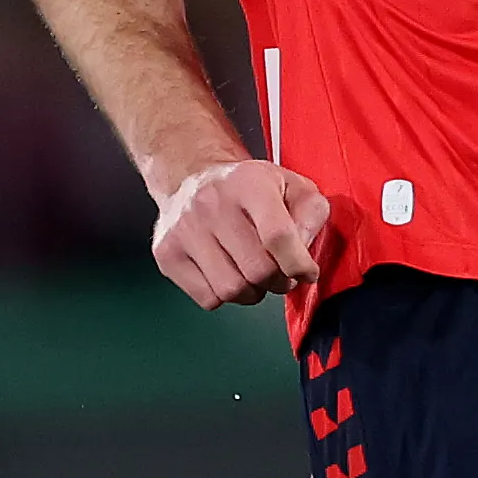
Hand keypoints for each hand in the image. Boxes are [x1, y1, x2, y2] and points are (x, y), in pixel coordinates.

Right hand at [150, 156, 327, 307]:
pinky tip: (227, 274)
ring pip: (232, 290)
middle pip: (258, 270)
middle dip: (279, 281)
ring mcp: (184, 229)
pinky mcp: (166, 253)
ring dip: (252, 292)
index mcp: (249, 183)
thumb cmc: (248, 189)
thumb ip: (311, 215)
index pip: (278, 237)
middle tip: (280, 274)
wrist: (192, 178)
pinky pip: (208, 299)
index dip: (299, 265)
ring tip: (253, 274)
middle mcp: (211, 203)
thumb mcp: (292, 186)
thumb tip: (303, 253)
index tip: (306, 272)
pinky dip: (224, 296)